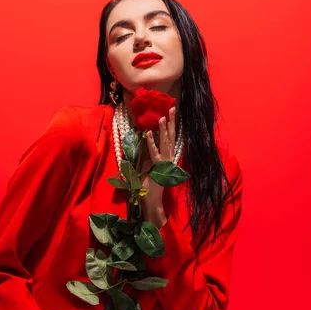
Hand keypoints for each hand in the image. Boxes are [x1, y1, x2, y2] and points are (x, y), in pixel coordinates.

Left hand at [140, 106, 175, 226]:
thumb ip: (142, 157)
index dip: (171, 125)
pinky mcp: (157, 168)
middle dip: (171, 122)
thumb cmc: (147, 187)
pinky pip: (154, 153)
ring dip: (163, 130)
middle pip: (171, 136)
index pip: (170, 138)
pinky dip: (151, 143)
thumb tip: (137, 146)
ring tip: (162, 117)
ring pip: (165, 142)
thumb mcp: (144, 168)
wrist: (151, 202)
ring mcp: (163, 163)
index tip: (171, 112)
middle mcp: (167, 158)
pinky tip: (147, 133)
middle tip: (173, 108)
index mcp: (165, 157)